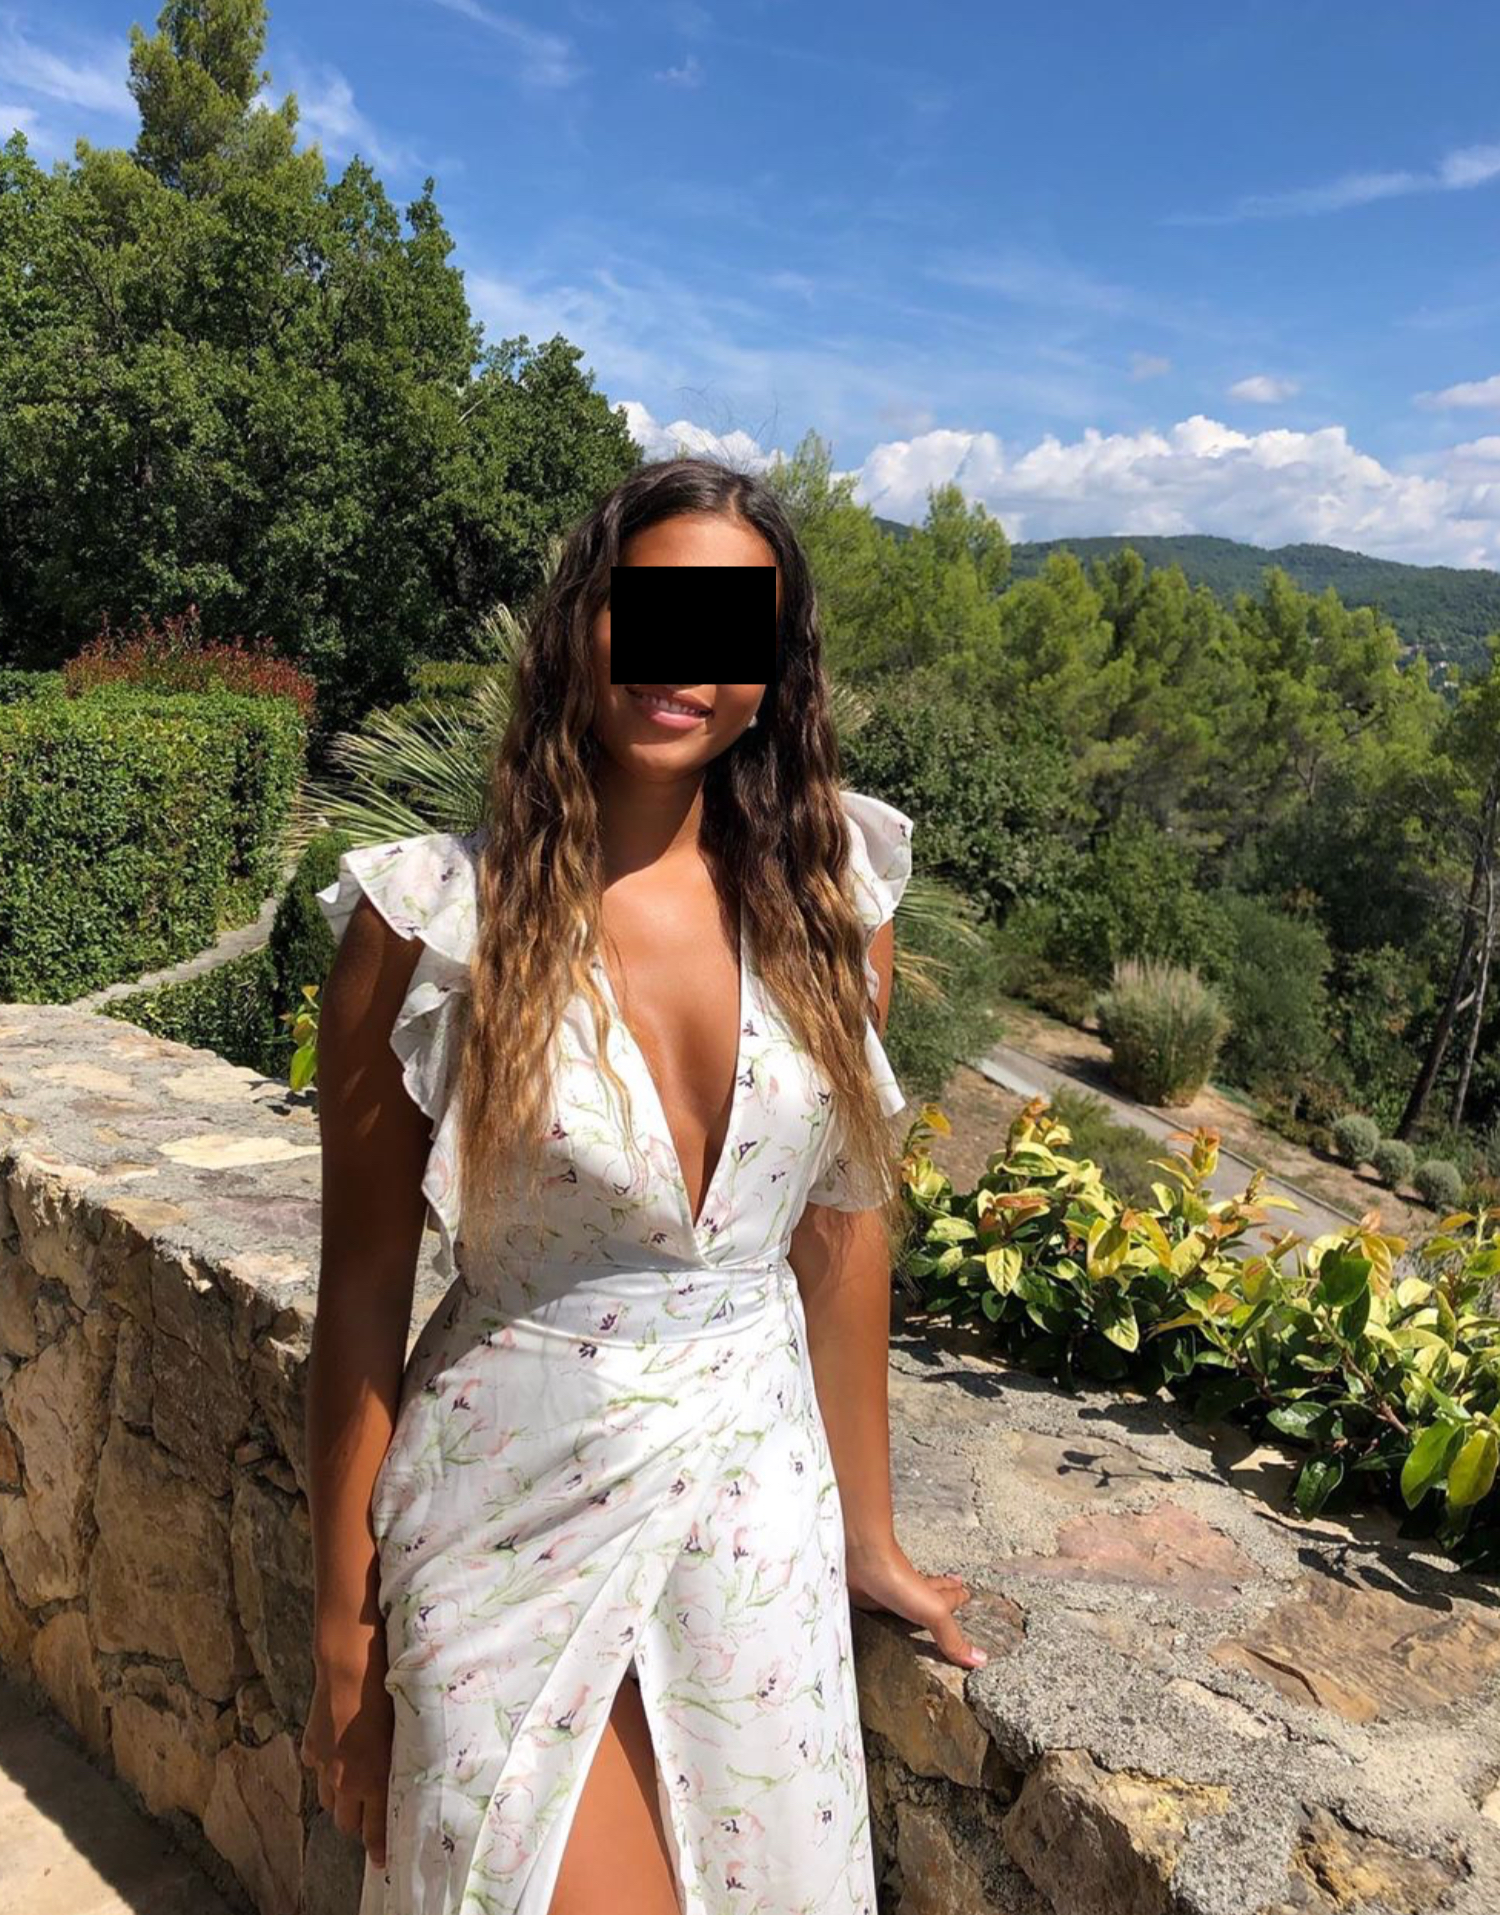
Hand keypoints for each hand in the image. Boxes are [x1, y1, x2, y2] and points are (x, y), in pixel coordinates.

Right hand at [300, 1624, 394, 1870]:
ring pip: (326, 1799)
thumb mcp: (401, 1732)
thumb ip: (397, 1762)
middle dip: (356, 1822)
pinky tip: (335, 1749)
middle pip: (345, 1822)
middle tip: (367, 1812)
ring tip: (350, 1783)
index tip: (382, 1861)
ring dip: (338, 1797)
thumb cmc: (386, 1694)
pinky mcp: (310, 1747)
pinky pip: (315, 1767)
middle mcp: (345, 1780)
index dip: (377, 1848)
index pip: (374, 1828)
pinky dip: (323, 1765)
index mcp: (372, 1779)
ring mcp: (324, 1765)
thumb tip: (401, 1777)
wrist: (350, 1667)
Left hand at [844, 1533, 987, 1668]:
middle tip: (952, 1587)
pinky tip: (876, 1604)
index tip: (966, 1593)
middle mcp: (909, 1591)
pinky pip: (877, 1603)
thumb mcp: (934, 1611)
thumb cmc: (897, 1577)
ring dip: (912, 1598)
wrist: (861, 1558)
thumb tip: (979, 1659)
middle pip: (929, 1591)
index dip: (957, 1595)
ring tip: (917, 1598)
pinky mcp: (866, 1596)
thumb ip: (952, 1637)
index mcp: (928, 1595)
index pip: (948, 1596)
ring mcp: (887, 1592)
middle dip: (941, 1591)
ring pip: (903, 1597)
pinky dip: (880, 1604)